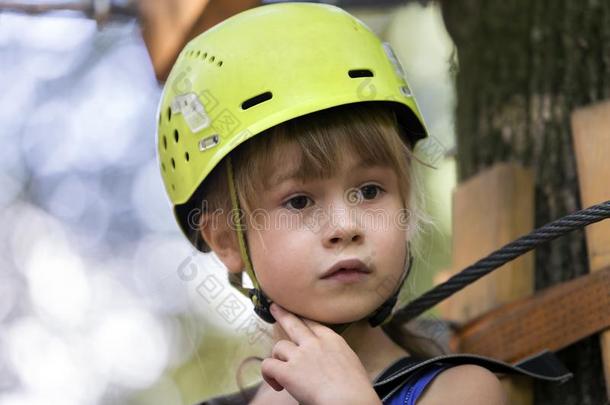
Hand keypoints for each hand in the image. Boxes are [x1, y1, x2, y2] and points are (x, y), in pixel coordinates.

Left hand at [261, 303, 381, 404]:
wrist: (350, 400)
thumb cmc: (356, 389)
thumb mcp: (352, 363)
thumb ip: (336, 357)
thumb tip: (328, 365)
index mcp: (333, 341)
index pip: (314, 324)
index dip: (303, 320)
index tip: (298, 318)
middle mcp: (315, 343)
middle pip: (293, 323)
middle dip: (282, 314)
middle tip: (274, 307)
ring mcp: (300, 355)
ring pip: (279, 346)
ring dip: (278, 358)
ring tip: (280, 372)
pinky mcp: (288, 371)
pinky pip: (268, 365)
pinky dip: (269, 375)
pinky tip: (277, 385)